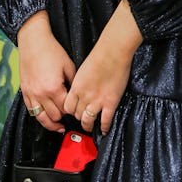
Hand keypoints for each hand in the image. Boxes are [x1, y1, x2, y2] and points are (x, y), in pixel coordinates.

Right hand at [18, 11, 74, 132]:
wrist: (33, 41)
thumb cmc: (51, 50)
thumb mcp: (69, 65)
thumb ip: (74, 82)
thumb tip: (77, 94)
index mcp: (54, 88)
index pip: (66, 108)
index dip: (73, 110)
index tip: (77, 111)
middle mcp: (41, 94)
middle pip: (54, 116)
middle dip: (63, 117)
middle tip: (69, 117)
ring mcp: (31, 94)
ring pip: (41, 118)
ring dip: (51, 123)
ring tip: (58, 126)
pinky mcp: (24, 92)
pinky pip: (31, 111)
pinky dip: (38, 116)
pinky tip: (44, 117)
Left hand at [64, 0, 142, 135]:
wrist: (113, 52)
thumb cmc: (99, 55)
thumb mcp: (83, 70)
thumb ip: (80, 82)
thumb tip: (81, 89)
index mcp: (76, 87)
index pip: (67, 107)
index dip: (70, 111)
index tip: (74, 111)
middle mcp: (84, 96)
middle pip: (77, 114)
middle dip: (79, 116)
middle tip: (83, 117)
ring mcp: (97, 101)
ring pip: (88, 121)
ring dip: (88, 124)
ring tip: (91, 126)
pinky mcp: (110, 102)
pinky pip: (105, 120)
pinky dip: (104, 127)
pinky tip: (104, 129)